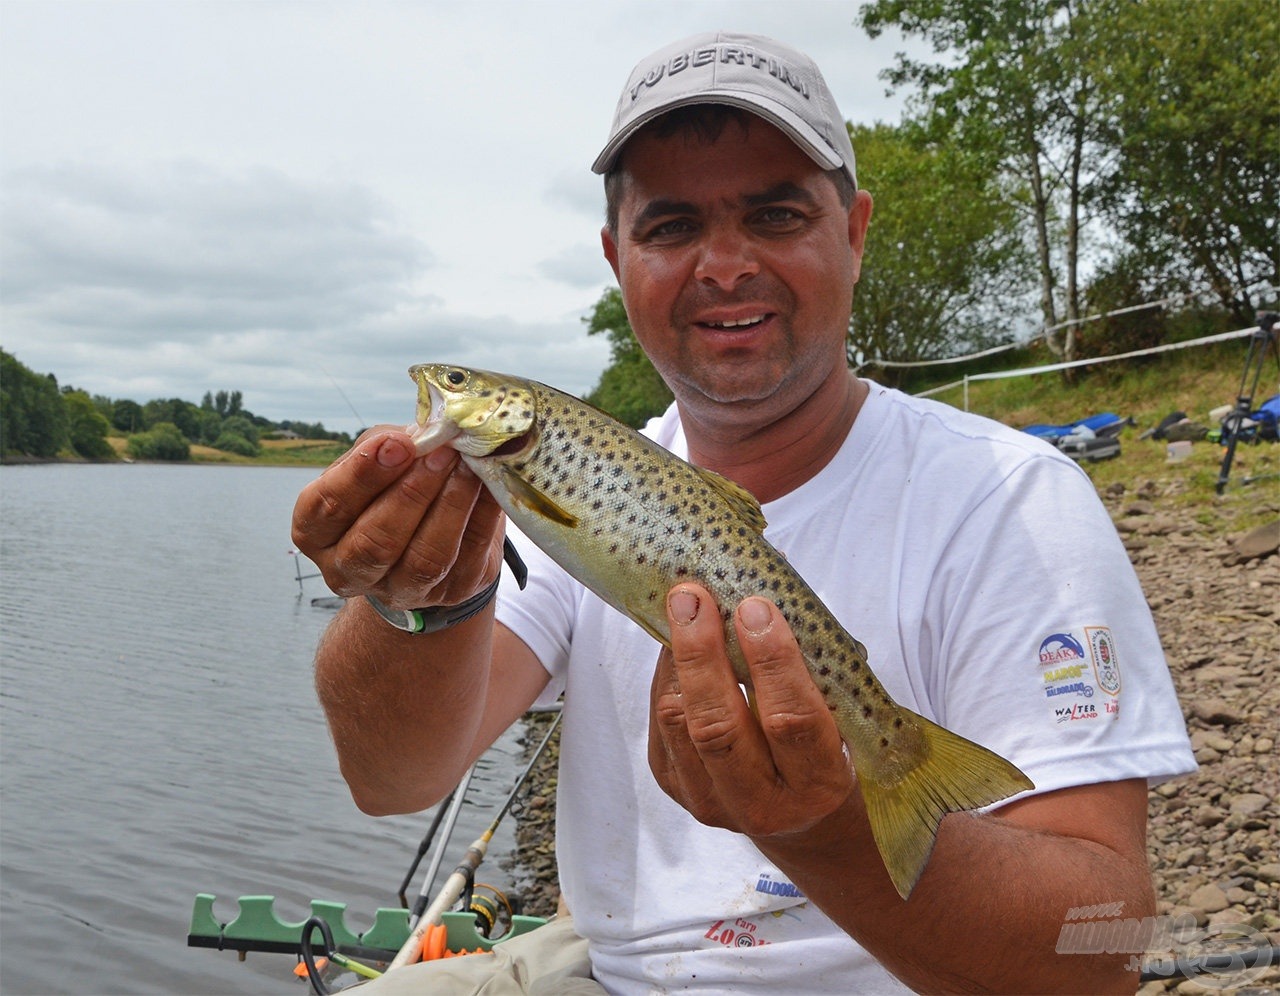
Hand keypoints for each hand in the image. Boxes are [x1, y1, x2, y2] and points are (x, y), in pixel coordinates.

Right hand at [291, 427, 504, 609]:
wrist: (430, 534)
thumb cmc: (393, 485)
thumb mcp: (379, 459)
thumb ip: (390, 444)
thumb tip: (424, 432)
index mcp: (316, 531)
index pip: (327, 507)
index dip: (361, 475)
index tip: (398, 443)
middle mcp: (348, 569)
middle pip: (374, 542)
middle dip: (411, 493)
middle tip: (441, 453)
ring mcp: (398, 589)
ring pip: (423, 559)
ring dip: (450, 506)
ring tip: (467, 466)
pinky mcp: (447, 594)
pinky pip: (467, 558)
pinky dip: (481, 518)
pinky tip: (488, 486)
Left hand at [648, 583, 854, 839]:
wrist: (799, 815)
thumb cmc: (825, 748)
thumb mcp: (838, 717)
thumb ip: (808, 668)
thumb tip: (761, 592)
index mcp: (819, 784)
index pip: (793, 722)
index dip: (773, 662)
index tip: (756, 608)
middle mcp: (763, 805)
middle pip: (719, 727)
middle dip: (702, 656)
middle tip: (694, 599)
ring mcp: (712, 802)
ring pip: (679, 723)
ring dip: (678, 658)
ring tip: (683, 607)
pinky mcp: (676, 788)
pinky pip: (662, 723)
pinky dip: (668, 675)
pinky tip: (678, 643)